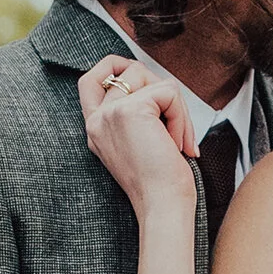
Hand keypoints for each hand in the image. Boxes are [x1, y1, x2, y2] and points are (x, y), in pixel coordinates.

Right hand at [79, 53, 197, 219]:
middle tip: (173, 126)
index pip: (89, 81)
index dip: (113, 66)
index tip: (140, 76)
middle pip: (129, 70)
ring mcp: (110, 113)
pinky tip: (178, 144)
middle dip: (160, 89)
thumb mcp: (140, 144)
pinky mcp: (131, 111)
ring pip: (150, 78)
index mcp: (96, 129)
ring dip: (175, 107)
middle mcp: (97, 120)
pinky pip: (169, 91)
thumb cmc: (160, 185)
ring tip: (176, 140)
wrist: (162, 207)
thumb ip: (138, 114)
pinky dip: (182, 116)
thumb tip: (162, 86)